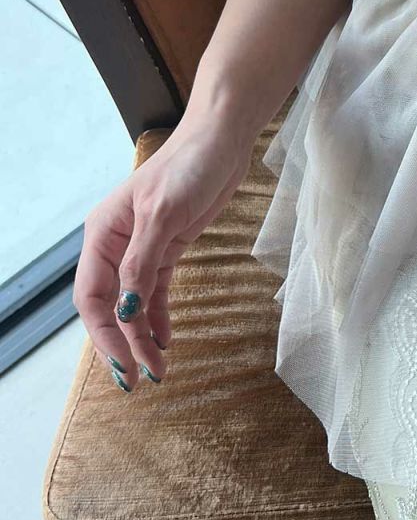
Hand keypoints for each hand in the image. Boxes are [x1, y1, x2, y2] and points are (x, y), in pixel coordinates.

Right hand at [73, 115, 252, 391]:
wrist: (221, 139)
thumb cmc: (189, 167)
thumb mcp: (162, 215)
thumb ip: (141, 264)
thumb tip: (126, 311)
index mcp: (102, 234)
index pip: (92, 296)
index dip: (105, 333)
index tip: (124, 364)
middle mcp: (115, 243)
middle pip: (110, 305)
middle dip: (122, 343)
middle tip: (140, 380)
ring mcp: (142, 246)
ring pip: (134, 302)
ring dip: (143, 336)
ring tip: (159, 369)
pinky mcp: (168, 246)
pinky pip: (156, 290)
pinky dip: (159, 317)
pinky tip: (166, 340)